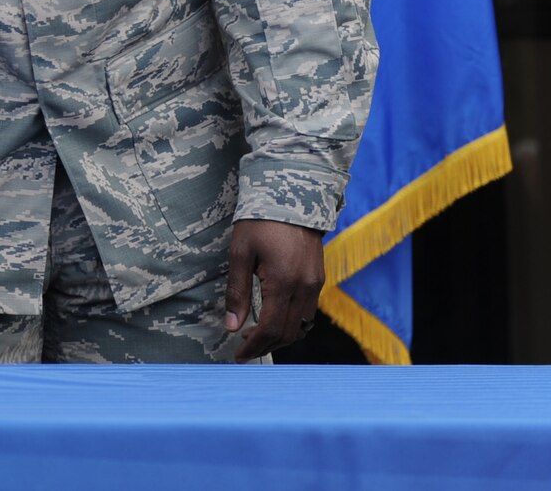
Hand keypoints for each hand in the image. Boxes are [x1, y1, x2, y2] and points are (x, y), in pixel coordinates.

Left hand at [224, 218, 325, 360]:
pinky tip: (274, 319)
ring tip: (256, 336)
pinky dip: (292, 324)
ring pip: (301, 326)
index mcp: (283, 282)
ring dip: (280, 337)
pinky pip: (308, 312)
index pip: (269, 328)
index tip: (238, 355)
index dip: (253, 346)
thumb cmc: (260, 222)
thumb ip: (237, 292)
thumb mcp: (240, 253)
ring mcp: (315, 284)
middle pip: (287, 333)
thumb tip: (231, 326)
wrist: (291, 196)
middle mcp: (304, 288)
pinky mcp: (319, 279)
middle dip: (265, 346)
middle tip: (244, 349)